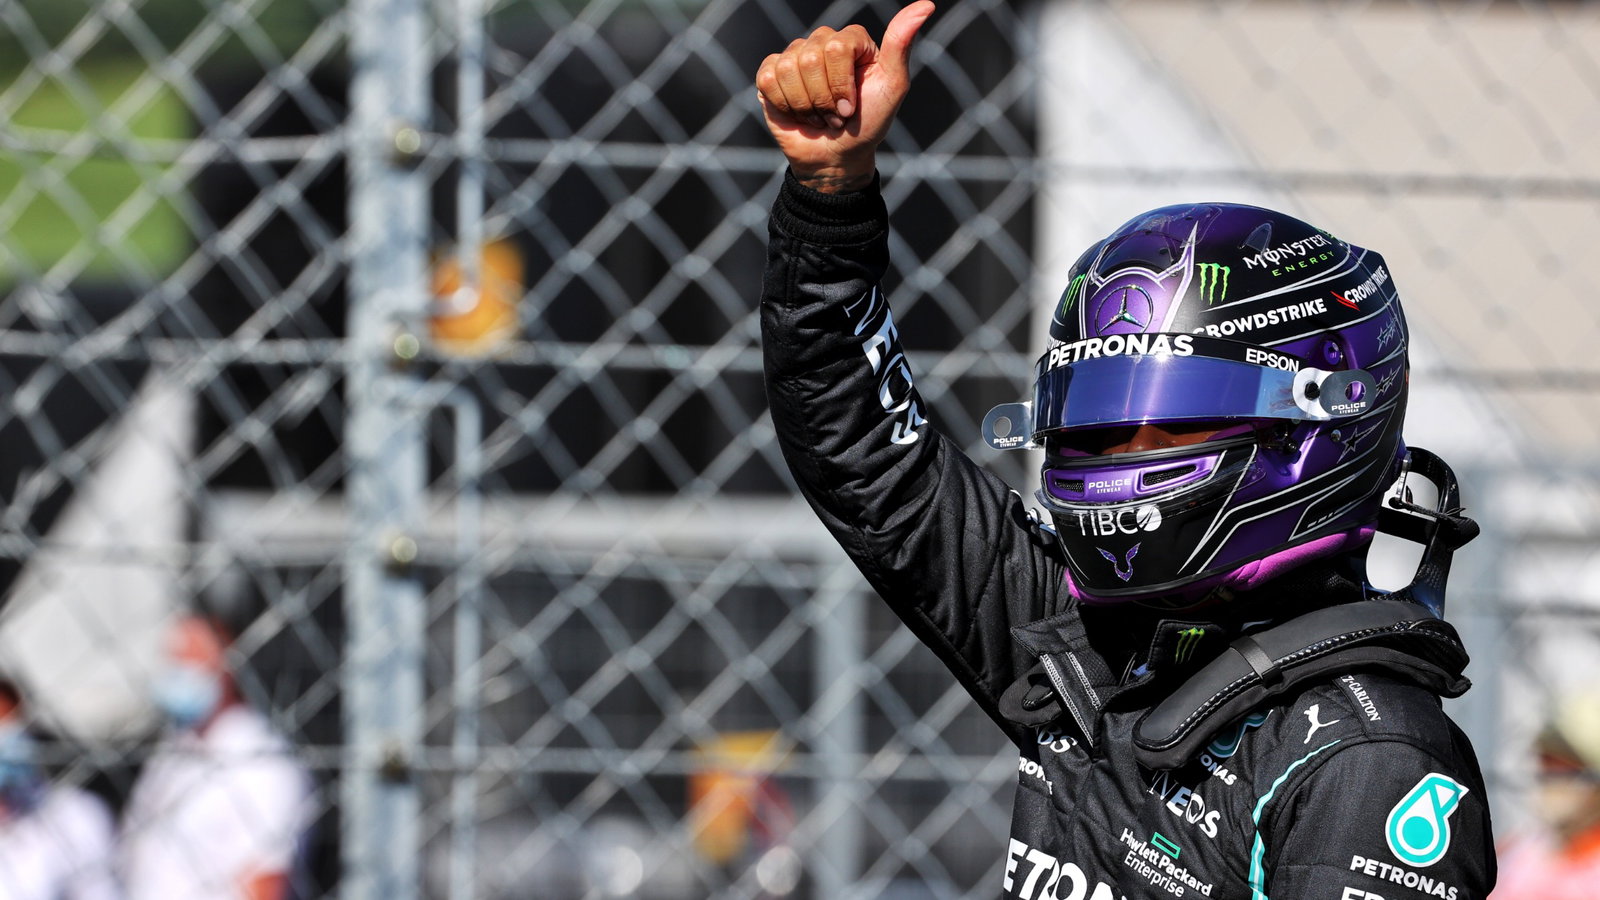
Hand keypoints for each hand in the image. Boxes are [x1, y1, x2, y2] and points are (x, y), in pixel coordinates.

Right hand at [755, 1, 934, 192]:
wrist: (838, 157)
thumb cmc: (869, 123)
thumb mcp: (893, 87)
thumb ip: (901, 45)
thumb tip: (926, 5)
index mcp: (852, 39)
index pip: (837, 46)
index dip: (841, 84)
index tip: (851, 106)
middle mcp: (822, 41)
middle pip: (810, 58)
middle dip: (823, 99)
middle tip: (836, 116)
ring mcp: (795, 56)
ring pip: (787, 69)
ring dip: (805, 106)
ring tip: (819, 116)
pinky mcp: (771, 74)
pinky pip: (768, 78)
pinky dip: (784, 104)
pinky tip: (798, 113)